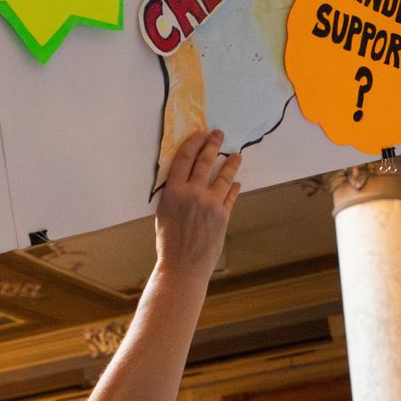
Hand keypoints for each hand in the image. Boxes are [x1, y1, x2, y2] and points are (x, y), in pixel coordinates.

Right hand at [153, 130, 240, 278]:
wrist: (183, 266)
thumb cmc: (168, 243)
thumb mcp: (163, 213)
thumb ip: (174, 195)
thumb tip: (184, 182)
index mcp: (173, 191)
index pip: (184, 158)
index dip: (193, 143)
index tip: (199, 134)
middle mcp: (192, 192)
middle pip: (204, 161)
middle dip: (213, 144)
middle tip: (219, 134)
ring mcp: (210, 203)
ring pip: (223, 176)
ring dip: (231, 163)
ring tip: (236, 155)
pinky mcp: (223, 215)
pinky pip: (230, 196)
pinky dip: (234, 187)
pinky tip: (236, 182)